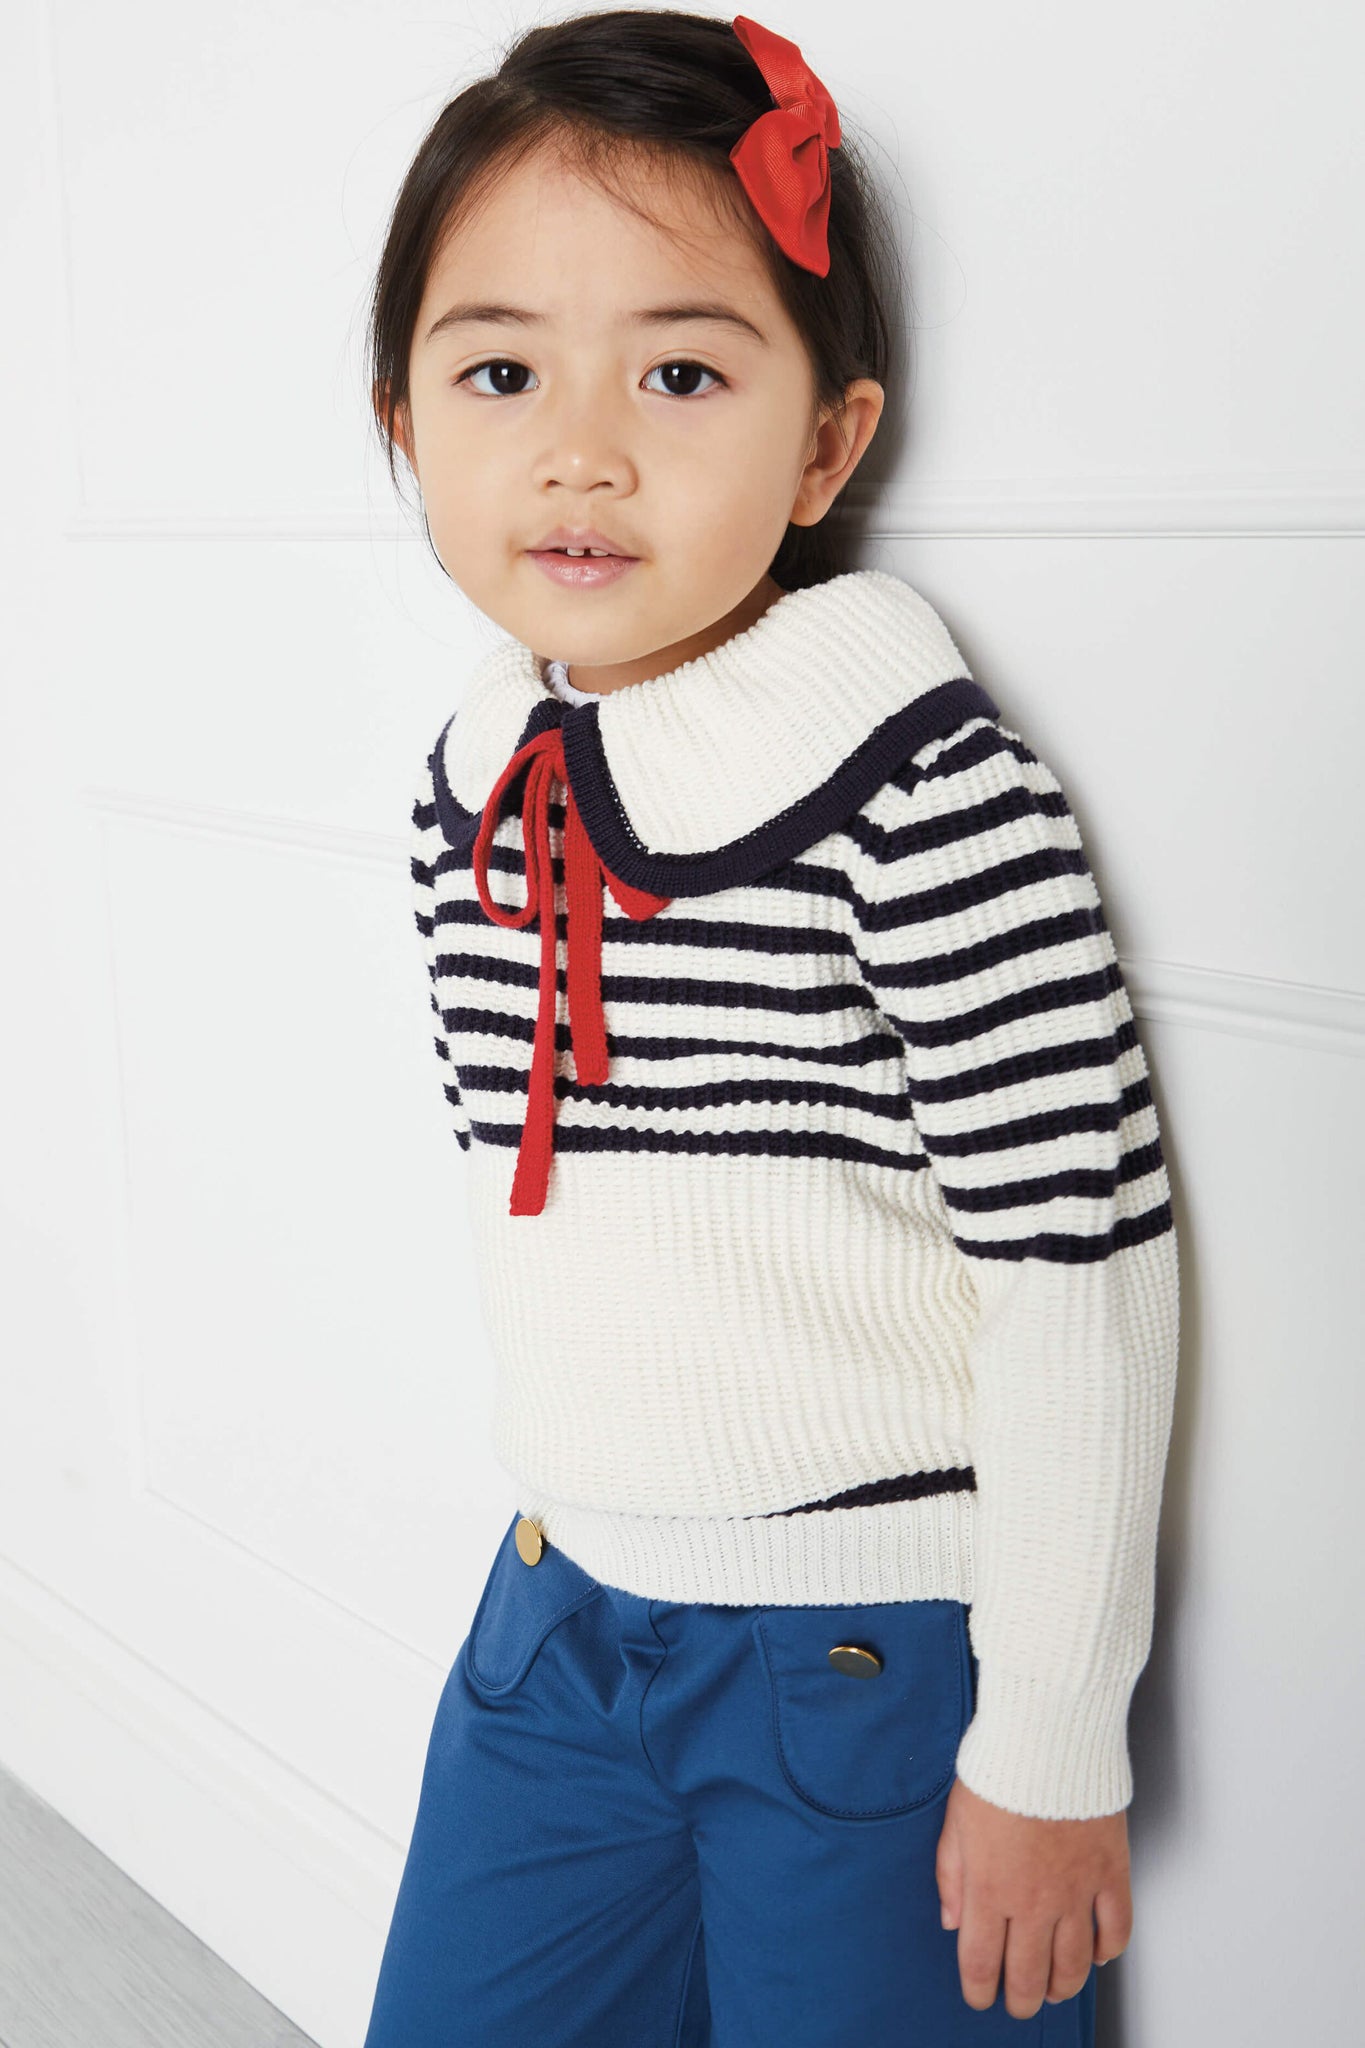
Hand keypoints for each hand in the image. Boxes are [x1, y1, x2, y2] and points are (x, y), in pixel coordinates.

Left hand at [935, 1776, 1132, 2017]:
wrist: (1048, 1735)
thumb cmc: (999, 1768)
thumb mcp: (956, 1820)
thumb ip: (952, 1875)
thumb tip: (951, 1919)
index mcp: (989, 1889)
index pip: (981, 1963)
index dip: (979, 1990)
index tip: (979, 1996)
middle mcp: (1033, 1902)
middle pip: (1028, 1975)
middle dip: (1020, 1999)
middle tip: (1019, 2002)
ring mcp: (1076, 1892)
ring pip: (1073, 1965)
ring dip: (1062, 1986)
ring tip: (1054, 1989)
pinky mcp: (1110, 1874)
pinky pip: (1116, 1929)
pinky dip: (1107, 1950)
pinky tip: (1096, 1954)